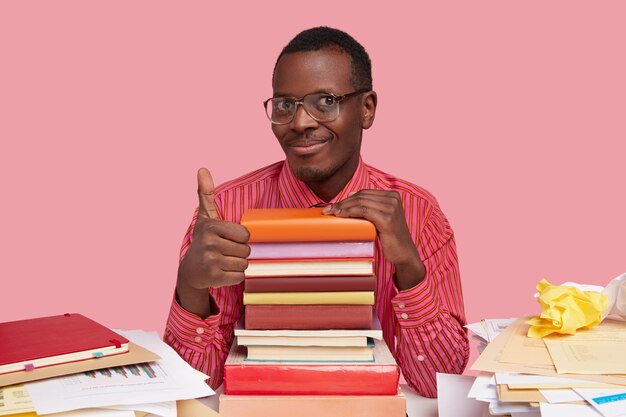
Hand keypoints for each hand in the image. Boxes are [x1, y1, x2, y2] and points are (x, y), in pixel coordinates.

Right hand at [176, 168, 249, 315]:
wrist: (190, 270)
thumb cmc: (203, 240)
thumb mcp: (205, 218)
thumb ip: (206, 194)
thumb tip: (202, 169)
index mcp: (212, 227)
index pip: (245, 234)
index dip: (239, 238)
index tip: (227, 238)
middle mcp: (210, 244)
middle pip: (246, 250)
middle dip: (239, 252)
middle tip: (224, 252)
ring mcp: (211, 262)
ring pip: (244, 264)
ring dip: (237, 264)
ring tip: (224, 261)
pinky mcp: (214, 278)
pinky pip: (240, 277)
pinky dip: (234, 276)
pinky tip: (222, 272)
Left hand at [323, 190, 424, 289]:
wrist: (404, 253)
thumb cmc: (390, 237)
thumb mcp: (381, 217)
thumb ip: (370, 206)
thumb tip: (350, 195)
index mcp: (392, 195)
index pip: (364, 193)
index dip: (347, 198)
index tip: (333, 205)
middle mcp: (393, 198)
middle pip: (361, 196)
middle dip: (342, 202)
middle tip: (328, 210)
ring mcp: (391, 207)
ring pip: (360, 202)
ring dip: (343, 207)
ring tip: (332, 213)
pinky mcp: (387, 218)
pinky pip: (364, 211)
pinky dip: (350, 211)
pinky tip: (341, 215)